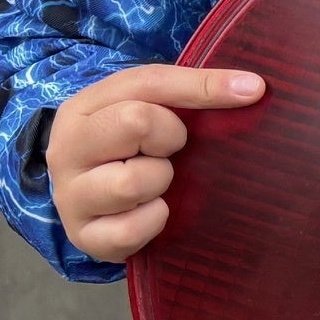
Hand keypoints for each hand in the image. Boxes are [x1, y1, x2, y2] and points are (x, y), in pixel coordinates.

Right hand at [45, 64, 265, 262]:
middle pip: (136, 122)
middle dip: (169, 136)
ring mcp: (69, 196)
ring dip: (161, 182)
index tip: (252, 91)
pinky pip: (130, 230)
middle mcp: (66, 150)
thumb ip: (192, 92)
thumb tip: (253, 87)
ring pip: (131, 182)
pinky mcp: (83, 237)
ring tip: (156, 181)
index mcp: (83, 108)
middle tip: (167, 150)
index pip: (148, 83)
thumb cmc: (131, 149)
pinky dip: (154, 221)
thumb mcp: (151, 110)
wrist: (94, 200)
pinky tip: (153, 211)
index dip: (205, 86)